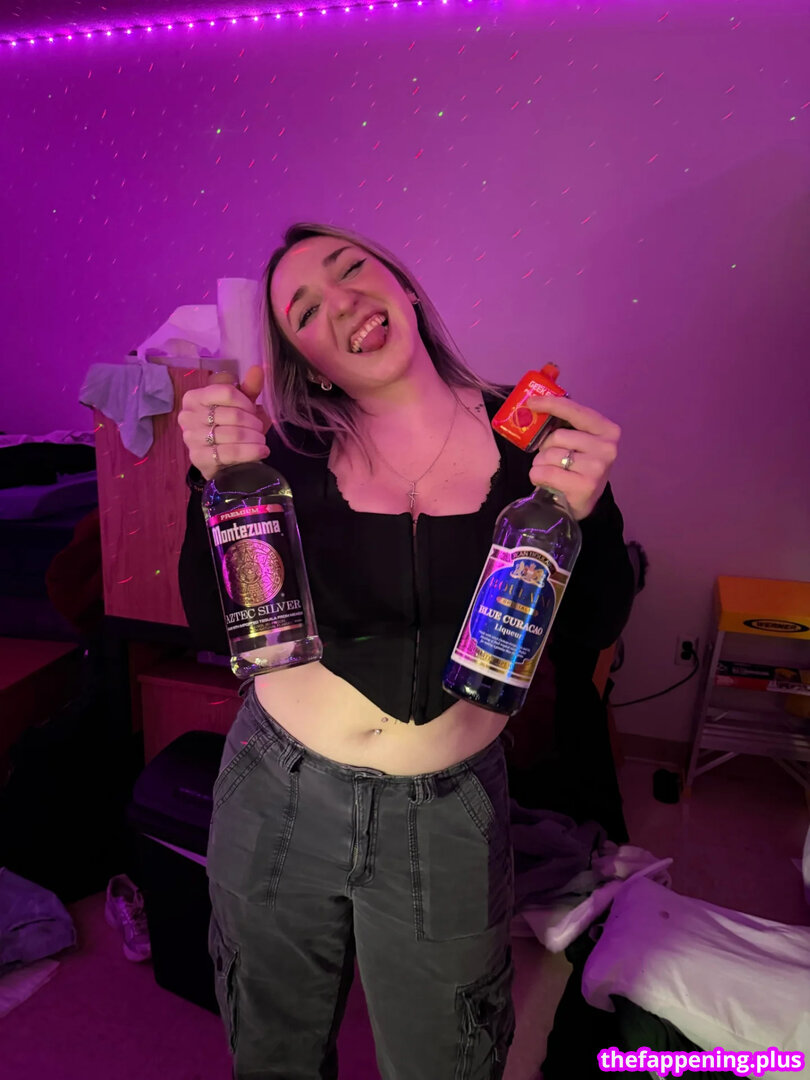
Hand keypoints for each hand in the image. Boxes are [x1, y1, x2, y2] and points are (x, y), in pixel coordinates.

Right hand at [178, 364, 269, 480]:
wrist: (223, 460)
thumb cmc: (231, 427)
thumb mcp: (241, 405)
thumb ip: (249, 387)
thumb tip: (258, 368)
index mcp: (194, 397)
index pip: (226, 391)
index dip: (245, 401)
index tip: (253, 409)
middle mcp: (188, 416)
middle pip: (232, 414)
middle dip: (253, 422)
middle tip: (260, 428)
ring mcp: (191, 437)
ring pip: (232, 434)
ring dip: (254, 438)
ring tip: (261, 440)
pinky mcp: (198, 458)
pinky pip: (229, 452)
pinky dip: (250, 452)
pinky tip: (262, 451)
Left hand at [526, 395, 620, 519]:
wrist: (584, 502)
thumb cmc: (578, 466)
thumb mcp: (579, 441)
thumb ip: (566, 424)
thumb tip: (535, 406)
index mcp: (607, 430)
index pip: (575, 411)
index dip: (551, 404)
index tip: (531, 403)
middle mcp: (606, 448)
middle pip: (558, 436)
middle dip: (546, 446)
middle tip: (550, 457)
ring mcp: (597, 468)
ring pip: (549, 455)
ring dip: (541, 463)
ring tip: (550, 470)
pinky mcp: (584, 486)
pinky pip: (545, 473)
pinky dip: (538, 476)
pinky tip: (546, 481)